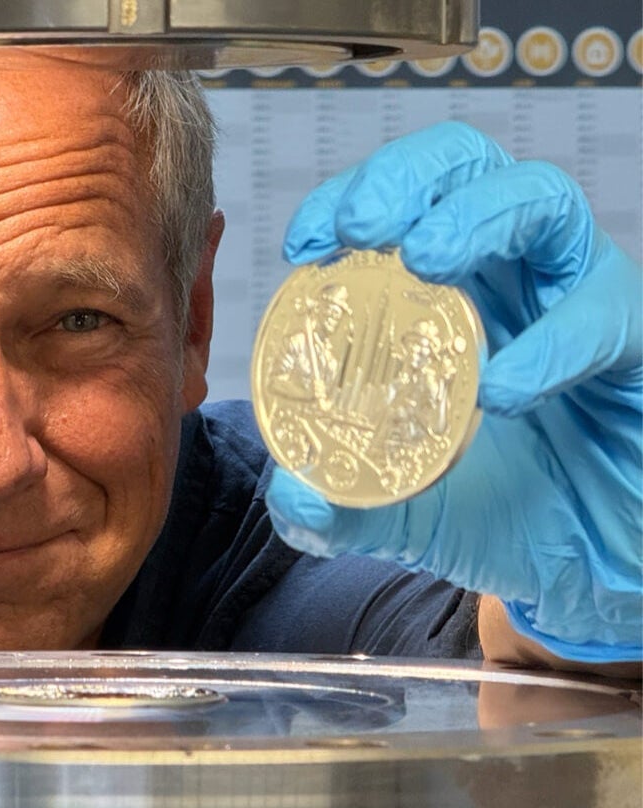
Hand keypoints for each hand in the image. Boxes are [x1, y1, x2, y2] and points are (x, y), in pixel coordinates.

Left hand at [265, 122, 641, 663]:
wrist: (601, 566)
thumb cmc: (505, 512)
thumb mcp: (406, 517)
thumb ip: (341, 512)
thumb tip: (294, 497)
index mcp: (445, 288)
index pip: (396, 202)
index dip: (346, 200)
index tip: (304, 246)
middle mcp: (513, 271)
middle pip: (467, 165)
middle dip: (407, 176)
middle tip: (361, 227)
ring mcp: (579, 293)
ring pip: (543, 199)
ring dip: (477, 214)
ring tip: (427, 258)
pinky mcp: (638, 339)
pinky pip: (604, 311)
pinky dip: (552, 340)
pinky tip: (502, 388)